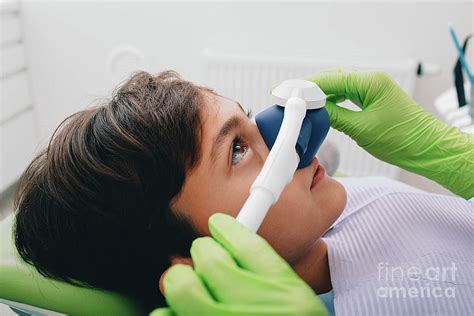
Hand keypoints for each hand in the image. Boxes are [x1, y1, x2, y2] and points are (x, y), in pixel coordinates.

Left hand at [150, 213, 326, 315]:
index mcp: (281, 294)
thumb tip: (219, 227)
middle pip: (208, 260)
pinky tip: (187, 314)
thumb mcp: (293, 296)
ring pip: (181, 287)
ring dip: (184, 283)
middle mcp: (251, 312)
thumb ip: (259, 262)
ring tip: (196, 292)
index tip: (218, 226)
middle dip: (203, 253)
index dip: (225, 229)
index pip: (243, 244)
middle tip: (207, 263)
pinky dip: (170, 312)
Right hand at [308, 70, 473, 198]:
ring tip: (304, 105)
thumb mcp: (361, 129)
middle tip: (292, 98)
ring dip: (322, 95)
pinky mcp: (374, 99)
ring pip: (340, 87)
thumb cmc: (402, 139)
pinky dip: (333, 101)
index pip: (331, 80)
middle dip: (312, 89)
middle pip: (334, 79)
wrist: (427, 149)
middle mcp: (372, 81)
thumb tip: (314, 110)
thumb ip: (335, 116)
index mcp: (371, 83)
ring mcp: (374, 89)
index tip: (290, 92)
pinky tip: (322, 109)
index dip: (308, 86)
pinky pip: (348, 95)